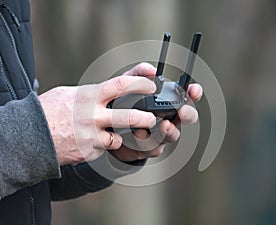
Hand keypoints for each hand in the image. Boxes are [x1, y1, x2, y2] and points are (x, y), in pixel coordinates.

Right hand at [39, 75, 156, 165]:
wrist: (30, 136)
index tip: (151, 83)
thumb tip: (117, 85)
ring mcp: (92, 136)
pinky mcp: (89, 152)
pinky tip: (91, 142)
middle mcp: (93, 116)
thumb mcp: (71, 92)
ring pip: (119, 139)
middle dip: (146, 118)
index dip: (140, 83)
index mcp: (90, 96)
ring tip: (114, 133)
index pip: (121, 84)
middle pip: (130, 116)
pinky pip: (104, 150)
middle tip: (151, 118)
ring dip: (121, 138)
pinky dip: (103, 146)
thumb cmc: (51, 111)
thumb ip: (95, 91)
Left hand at [109, 62, 202, 161]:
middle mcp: (168, 118)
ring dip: (169, 131)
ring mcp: (160, 134)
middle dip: (188, 114)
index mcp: (166, 101)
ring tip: (163, 125)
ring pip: (173, 135)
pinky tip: (140, 136)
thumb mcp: (127, 84)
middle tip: (182, 111)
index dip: (194, 93)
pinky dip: (148, 143)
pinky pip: (154, 148)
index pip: (187, 96)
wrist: (107, 127)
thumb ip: (139, 73)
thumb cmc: (121, 104)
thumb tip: (151, 70)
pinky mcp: (149, 148)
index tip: (193, 90)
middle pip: (188, 117)